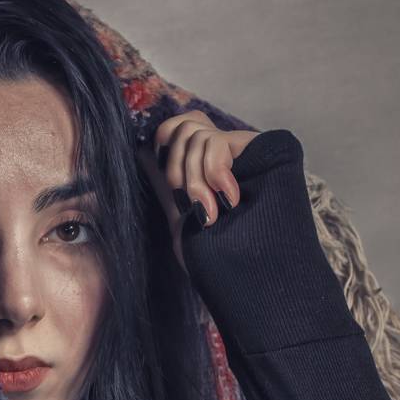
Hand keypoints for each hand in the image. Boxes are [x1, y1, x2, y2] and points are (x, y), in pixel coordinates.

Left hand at [137, 109, 260, 277]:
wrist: (245, 274)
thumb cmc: (214, 256)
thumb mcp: (181, 217)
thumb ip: (166, 184)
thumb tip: (142, 152)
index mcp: (202, 167)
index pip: (174, 127)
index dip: (164, 143)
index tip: (172, 184)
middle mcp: (222, 153)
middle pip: (182, 125)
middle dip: (176, 168)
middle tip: (192, 205)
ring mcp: (240, 149)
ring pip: (196, 134)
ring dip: (195, 179)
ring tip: (211, 212)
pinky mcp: (257, 146)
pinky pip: (216, 142)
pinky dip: (214, 173)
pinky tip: (230, 200)